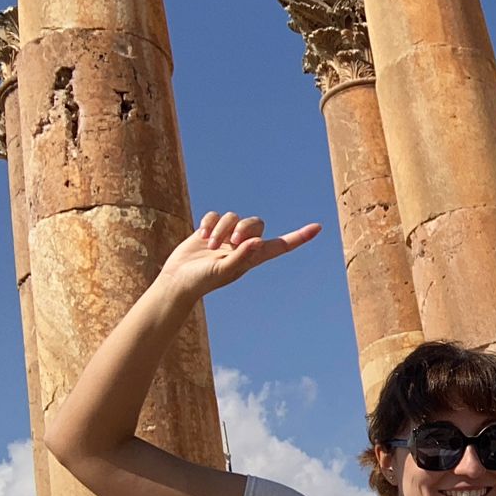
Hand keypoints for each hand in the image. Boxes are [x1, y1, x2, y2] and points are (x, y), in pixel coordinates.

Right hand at [159, 211, 320, 302]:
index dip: (299, 237)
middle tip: (231, 241)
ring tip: (210, 245)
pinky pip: (216, 214)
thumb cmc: (203, 280)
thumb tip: (258, 242)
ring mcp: (227, 236)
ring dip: (221, 228)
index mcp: (254, 257)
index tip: (318, 227)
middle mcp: (243, 245)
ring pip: (233, 216)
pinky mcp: (211, 229)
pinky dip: (209, 222)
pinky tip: (201, 236)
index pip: (281, 245)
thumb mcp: (223, 271)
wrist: (178, 279)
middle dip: (244, 227)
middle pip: (256, 222)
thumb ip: (241, 257)